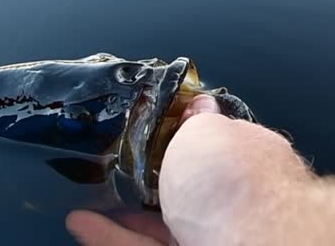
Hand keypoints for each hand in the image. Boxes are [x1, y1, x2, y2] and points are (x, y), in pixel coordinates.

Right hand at [67, 95, 309, 245]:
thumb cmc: (238, 184)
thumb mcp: (207, 130)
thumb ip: (198, 119)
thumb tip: (197, 103)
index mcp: (249, 157)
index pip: (213, 142)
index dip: (180, 136)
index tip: (148, 134)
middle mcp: (237, 200)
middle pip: (187, 187)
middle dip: (149, 179)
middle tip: (112, 170)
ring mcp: (215, 235)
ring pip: (163, 222)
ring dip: (122, 210)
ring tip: (89, 199)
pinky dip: (113, 237)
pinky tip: (86, 225)